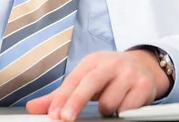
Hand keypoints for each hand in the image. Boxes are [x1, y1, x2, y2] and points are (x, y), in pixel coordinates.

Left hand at [26, 50, 169, 120]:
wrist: (145, 65)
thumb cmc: (109, 75)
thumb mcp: (86, 78)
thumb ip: (60, 95)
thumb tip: (32, 107)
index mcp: (93, 61)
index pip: (74, 79)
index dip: (63, 97)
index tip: (54, 114)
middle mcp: (111, 64)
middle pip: (90, 83)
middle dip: (76, 101)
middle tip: (65, 118)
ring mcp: (129, 74)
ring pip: (110, 101)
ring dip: (105, 110)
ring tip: (108, 105)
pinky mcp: (144, 86)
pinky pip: (129, 108)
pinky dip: (122, 111)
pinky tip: (123, 105)